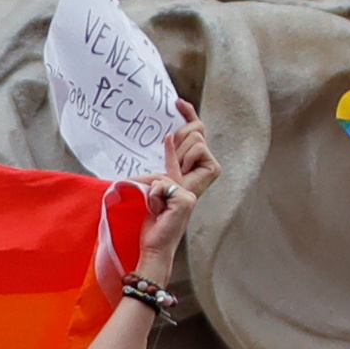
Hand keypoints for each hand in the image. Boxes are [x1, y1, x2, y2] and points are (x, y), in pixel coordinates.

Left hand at [135, 114, 212, 281]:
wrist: (153, 246)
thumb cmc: (152, 218)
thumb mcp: (154, 184)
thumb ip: (164, 164)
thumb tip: (167, 137)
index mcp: (192, 172)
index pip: (196, 137)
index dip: (189, 117)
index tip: (178, 102)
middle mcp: (197, 180)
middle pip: (192, 139)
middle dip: (174, 150)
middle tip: (163, 177)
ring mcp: (193, 191)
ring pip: (176, 159)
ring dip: (159, 180)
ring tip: (158, 199)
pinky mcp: (186, 200)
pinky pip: (162, 182)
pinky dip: (153, 195)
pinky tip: (156, 208)